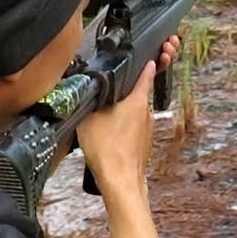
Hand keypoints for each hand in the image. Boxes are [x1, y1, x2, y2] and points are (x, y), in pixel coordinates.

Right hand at [76, 35, 180, 192]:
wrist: (121, 181)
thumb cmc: (107, 150)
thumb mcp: (89, 117)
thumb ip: (90, 99)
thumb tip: (88, 90)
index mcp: (137, 100)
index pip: (146, 74)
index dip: (146, 64)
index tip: (149, 56)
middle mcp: (147, 112)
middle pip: (137, 94)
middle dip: (124, 93)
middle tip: (108, 95)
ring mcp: (147, 129)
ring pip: (135, 113)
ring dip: (122, 113)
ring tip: (103, 120)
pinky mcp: (144, 143)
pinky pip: (133, 129)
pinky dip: (123, 128)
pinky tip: (109, 137)